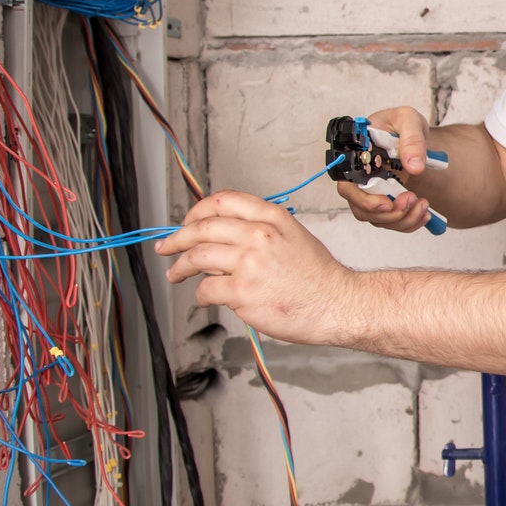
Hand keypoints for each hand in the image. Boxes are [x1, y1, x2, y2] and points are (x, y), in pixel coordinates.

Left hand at [158, 191, 354, 343]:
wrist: (337, 304)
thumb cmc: (318, 277)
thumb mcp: (293, 236)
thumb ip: (259, 230)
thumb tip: (220, 237)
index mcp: (271, 218)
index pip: (222, 201)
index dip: (197, 211)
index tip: (187, 222)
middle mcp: (259, 235)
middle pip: (201, 227)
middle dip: (176, 239)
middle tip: (167, 247)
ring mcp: (249, 263)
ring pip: (196, 257)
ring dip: (180, 267)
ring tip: (175, 274)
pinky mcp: (242, 292)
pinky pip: (206, 289)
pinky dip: (201, 294)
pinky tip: (206, 297)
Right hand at [338, 105, 437, 231]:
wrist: (410, 134)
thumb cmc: (400, 123)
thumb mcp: (407, 119)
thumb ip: (412, 139)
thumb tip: (415, 166)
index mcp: (354, 158)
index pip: (348, 187)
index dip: (364, 200)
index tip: (388, 202)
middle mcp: (358, 179)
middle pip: (361, 209)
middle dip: (388, 212)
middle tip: (412, 200)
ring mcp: (370, 193)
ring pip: (377, 219)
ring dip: (402, 219)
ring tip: (423, 205)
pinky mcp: (385, 201)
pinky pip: (391, 221)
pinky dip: (409, 222)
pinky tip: (424, 214)